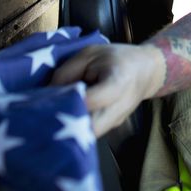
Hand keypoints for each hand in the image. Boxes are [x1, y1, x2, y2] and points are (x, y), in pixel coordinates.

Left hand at [50, 43, 164, 136]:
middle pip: (89, 129)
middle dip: (64, 126)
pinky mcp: (111, 127)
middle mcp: (119, 108)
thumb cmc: (116, 58)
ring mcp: (116, 121)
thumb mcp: (89, 54)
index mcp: (117, 82)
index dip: (69, 102)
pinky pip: (90, 133)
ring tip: (49, 121)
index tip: (47, 101)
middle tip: (43, 119)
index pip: (91, 100)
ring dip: (68, 131)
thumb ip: (66, 73)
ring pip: (88, 136)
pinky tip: (61, 121)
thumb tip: (45, 95)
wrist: (147, 70)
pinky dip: (75, 130)